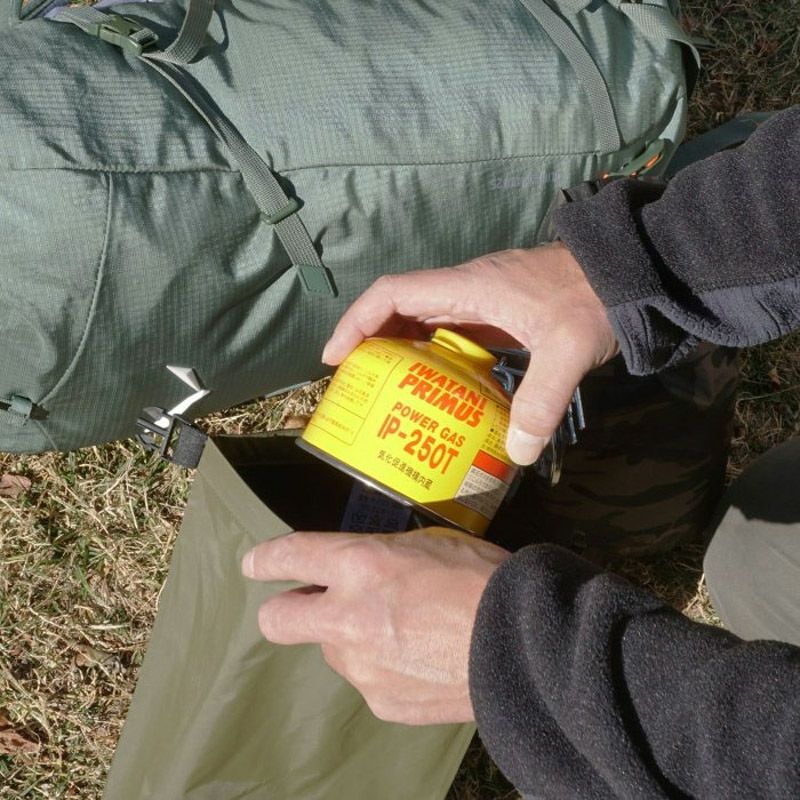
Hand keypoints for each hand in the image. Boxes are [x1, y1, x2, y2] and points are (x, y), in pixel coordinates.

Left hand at [241, 528, 510, 724]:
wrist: (523, 647)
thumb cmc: (482, 581)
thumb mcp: (427, 545)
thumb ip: (377, 557)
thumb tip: (354, 569)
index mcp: (360, 564)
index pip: (288, 557)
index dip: (265, 560)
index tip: (254, 565)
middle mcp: (347, 615)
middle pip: (278, 619)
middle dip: (284, 610)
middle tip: (313, 603)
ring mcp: (361, 666)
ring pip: (332, 650)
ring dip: (352, 638)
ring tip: (405, 631)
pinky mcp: (381, 702)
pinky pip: (367, 678)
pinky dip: (382, 667)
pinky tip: (421, 659)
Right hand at [322, 243, 618, 464]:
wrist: (627, 273)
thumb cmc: (591, 299)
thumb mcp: (567, 351)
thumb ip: (541, 401)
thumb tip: (514, 453)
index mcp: (467, 288)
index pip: (393, 293)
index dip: (357, 321)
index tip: (336, 357)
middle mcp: (465, 290)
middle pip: (399, 308)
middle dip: (369, 341)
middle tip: (357, 386)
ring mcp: (480, 302)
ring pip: (422, 321)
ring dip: (397, 350)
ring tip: (385, 392)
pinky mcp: (496, 316)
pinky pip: (448, 334)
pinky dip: (429, 357)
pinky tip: (433, 389)